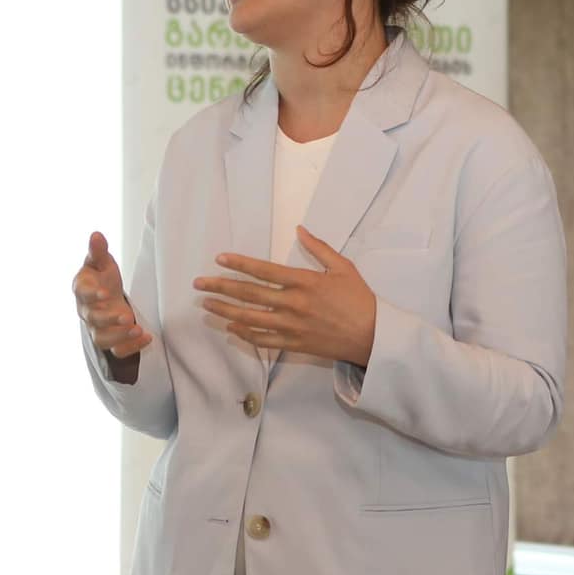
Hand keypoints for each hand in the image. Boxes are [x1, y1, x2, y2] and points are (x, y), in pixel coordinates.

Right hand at [74, 231, 151, 358]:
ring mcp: (98, 328)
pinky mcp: (111, 340)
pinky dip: (131, 347)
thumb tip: (96, 234)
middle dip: (108, 319)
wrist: (106, 296)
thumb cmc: (101, 277)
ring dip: (120, 337)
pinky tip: (147, 338)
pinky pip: (117, 350)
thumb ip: (98, 251)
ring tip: (138, 329)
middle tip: (126, 316)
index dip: (92, 295)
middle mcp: (87, 312)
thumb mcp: (102, 262)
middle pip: (93, 319)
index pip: (82, 294)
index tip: (104, 293)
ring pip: (102, 339)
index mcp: (82, 290)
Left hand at [194, 228, 377, 364]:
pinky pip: (262, 340)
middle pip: (249, 294)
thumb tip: (299, 230)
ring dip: (225, 311)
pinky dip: (244, 334)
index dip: (240, 264)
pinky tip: (231, 328)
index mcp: (305, 282)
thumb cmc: (360, 299)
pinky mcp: (294, 344)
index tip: (219, 259)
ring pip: (249, 318)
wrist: (373, 335)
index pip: (264, 271)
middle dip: (220, 288)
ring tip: (207, 306)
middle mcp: (293, 304)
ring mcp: (291, 326)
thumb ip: (319, 248)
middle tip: (200, 284)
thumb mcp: (344, 267)